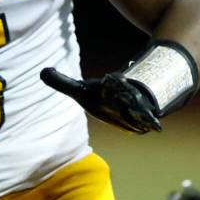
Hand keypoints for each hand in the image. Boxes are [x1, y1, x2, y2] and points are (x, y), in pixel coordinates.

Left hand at [40, 68, 160, 133]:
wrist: (126, 97)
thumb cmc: (100, 95)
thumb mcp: (79, 90)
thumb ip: (61, 82)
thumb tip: (42, 71)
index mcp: (108, 88)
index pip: (110, 82)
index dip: (110, 81)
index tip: (108, 79)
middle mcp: (123, 96)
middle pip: (126, 94)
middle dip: (126, 95)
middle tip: (126, 95)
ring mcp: (134, 107)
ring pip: (140, 107)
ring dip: (141, 112)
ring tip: (145, 117)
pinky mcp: (142, 117)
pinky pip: (148, 120)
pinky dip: (152, 123)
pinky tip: (156, 128)